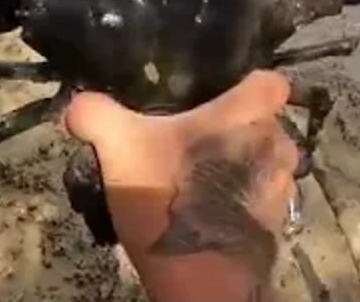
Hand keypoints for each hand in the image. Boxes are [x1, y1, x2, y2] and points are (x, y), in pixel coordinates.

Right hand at [63, 71, 298, 301]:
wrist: (199, 279)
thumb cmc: (167, 197)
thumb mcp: (117, 147)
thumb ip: (95, 114)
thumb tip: (78, 105)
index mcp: (248, 116)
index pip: (270, 82)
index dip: (246, 84)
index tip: (217, 94)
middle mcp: (276, 146)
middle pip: (263, 123)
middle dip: (234, 128)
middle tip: (192, 138)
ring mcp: (281, 188)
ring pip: (263, 161)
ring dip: (239, 165)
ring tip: (197, 177)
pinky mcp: (275, 223)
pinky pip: (259, 196)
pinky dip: (239, 198)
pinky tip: (204, 209)